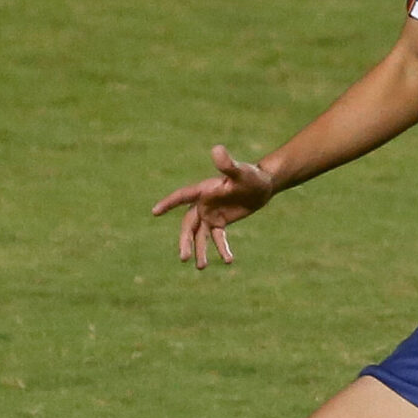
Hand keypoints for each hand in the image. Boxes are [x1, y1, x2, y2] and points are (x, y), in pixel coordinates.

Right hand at [150, 144, 276, 269]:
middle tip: (184, 258)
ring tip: (201, 267)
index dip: (168, 203)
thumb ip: (228, 164)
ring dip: (200, 250)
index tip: (154, 212)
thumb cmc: (251, 175)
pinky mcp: (220, 222)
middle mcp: (204, 203)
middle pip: (188, 225)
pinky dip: (221, 249)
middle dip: (185, 241)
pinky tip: (228, 261)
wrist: (262, 186)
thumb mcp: (240, 172)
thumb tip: (217, 149)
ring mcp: (211, 214)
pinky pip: (217, 238)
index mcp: (204, 190)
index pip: (182, 197)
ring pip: (200, 235)